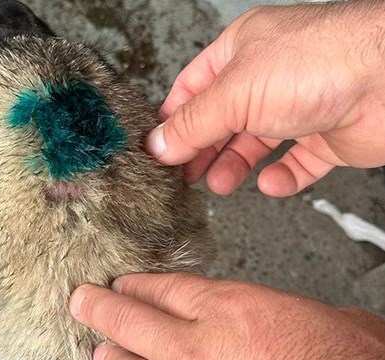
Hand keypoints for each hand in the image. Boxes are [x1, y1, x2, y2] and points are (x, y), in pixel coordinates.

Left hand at [69, 273, 384, 359]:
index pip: (170, 291)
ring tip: (101, 358)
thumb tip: (303, 332)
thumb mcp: (347, 332)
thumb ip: (301, 327)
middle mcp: (196, 358)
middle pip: (130, 325)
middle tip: (82, 302)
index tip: (123, 285)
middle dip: (100, 309)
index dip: (142, 287)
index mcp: (235, 314)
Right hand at [150, 2, 384, 195]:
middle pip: (223, 119)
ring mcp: (302, 105)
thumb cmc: (320, 62)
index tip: (157, 150)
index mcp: (243, 48)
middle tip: (184, 176)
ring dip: (236, 166)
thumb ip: (191, 125)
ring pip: (257, 144)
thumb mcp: (234, 93)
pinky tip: (271, 183)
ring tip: (221, 183)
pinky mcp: (329, 135)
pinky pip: (298, 164)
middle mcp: (271, 74)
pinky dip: (282, 178)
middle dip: (203, 149)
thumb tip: (158, 146)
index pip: (193, 86)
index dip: (173, 118)